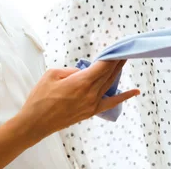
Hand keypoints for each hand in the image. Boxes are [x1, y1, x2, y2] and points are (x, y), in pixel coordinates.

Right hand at [18, 60, 139, 139]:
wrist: (35, 123)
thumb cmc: (40, 98)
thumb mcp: (52, 74)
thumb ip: (71, 70)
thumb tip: (82, 72)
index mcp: (81, 82)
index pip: (103, 65)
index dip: (111, 55)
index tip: (117, 46)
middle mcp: (90, 93)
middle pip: (109, 73)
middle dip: (116, 60)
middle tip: (123, 49)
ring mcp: (92, 104)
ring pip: (110, 84)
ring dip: (118, 71)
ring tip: (124, 60)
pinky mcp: (91, 112)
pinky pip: (112, 102)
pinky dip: (124, 96)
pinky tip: (135, 91)